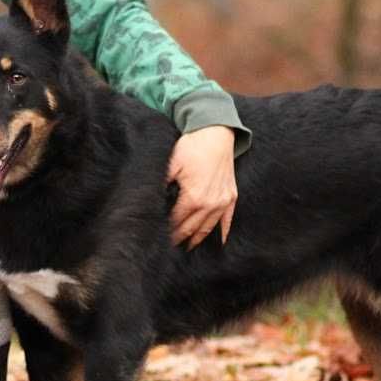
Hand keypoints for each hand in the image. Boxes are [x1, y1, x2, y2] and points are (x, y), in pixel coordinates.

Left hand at [166, 125, 237, 248]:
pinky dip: (223, 232)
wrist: (216, 133)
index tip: (157, 239)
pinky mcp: (231, 197)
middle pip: (190, 229)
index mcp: (193, 197)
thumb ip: (161, 185)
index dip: (166, 231)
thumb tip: (148, 201)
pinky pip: (227, 220)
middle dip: (178, 239)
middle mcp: (210, 204)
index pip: (175, 222)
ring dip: (196, 239)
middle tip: (168, 247)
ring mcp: (223, 201)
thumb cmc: (191, 147)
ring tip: (186, 247)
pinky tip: (219, 243)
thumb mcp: (170, 164)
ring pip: (208, 228)